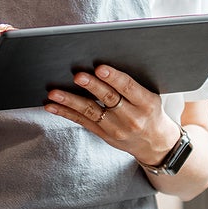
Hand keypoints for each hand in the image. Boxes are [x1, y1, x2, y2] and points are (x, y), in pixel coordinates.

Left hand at [45, 64, 180, 166]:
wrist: (154, 143)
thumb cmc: (150, 112)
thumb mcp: (150, 97)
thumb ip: (132, 84)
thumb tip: (103, 65)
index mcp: (146, 103)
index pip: (128, 88)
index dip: (114, 77)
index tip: (101, 68)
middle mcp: (131, 117)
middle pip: (108, 99)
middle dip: (91, 86)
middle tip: (77, 76)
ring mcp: (116, 128)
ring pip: (90, 112)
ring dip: (70, 101)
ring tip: (54, 93)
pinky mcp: (104, 135)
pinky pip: (82, 122)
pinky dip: (66, 113)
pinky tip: (52, 106)